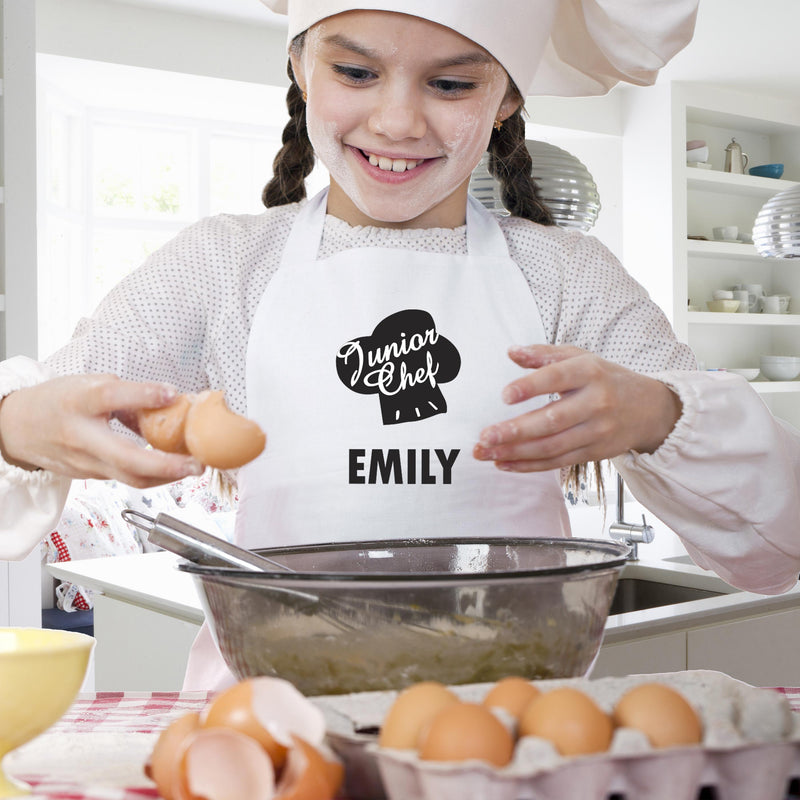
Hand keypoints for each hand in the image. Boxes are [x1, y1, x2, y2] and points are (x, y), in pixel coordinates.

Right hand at [0, 374, 203, 486]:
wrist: (20, 428)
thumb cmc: (59, 402)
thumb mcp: (90, 385)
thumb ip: (128, 394)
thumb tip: (170, 399)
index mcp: (79, 402)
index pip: (110, 396)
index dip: (142, 395)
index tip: (172, 394)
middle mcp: (81, 436)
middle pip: (126, 458)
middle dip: (166, 465)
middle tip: (196, 463)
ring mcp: (86, 462)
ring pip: (131, 477)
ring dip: (167, 476)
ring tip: (194, 468)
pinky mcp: (91, 476)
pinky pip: (127, 478)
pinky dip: (153, 474)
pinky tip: (172, 467)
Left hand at [473, 344, 682, 472]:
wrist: (650, 409)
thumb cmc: (606, 379)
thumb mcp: (580, 358)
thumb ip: (545, 354)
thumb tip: (512, 352)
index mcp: (590, 372)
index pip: (557, 378)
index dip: (530, 387)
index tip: (504, 395)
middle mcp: (596, 403)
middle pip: (551, 420)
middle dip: (515, 431)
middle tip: (485, 436)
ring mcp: (596, 431)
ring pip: (552, 446)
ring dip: (515, 452)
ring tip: (485, 452)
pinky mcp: (594, 453)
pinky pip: (557, 462)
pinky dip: (528, 465)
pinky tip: (504, 463)